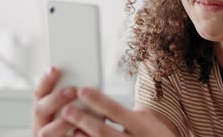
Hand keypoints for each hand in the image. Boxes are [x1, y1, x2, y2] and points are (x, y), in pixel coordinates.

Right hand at [32, 67, 78, 136]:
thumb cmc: (81, 123)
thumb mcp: (75, 106)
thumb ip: (74, 96)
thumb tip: (86, 83)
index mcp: (44, 110)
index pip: (39, 93)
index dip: (45, 81)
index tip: (54, 69)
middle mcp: (40, 124)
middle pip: (40, 109)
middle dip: (56, 98)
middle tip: (73, 90)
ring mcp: (46, 136)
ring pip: (46, 132)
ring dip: (63, 122)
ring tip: (79, 115)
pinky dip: (72, 136)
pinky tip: (82, 131)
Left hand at [62, 87, 176, 136]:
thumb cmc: (155, 135)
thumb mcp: (147, 120)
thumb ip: (127, 112)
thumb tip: (100, 101)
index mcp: (141, 126)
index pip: (115, 110)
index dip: (97, 100)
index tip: (81, 90)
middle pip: (103, 131)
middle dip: (83, 120)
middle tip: (67, 109)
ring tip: (71, 127)